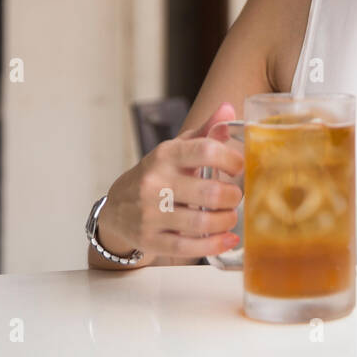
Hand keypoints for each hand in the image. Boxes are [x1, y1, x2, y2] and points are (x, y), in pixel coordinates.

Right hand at [98, 102, 244, 260]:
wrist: (116, 208)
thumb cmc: (157, 175)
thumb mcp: (176, 150)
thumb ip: (205, 132)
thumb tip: (228, 109)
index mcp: (165, 156)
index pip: (205, 150)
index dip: (232, 159)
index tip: (239, 167)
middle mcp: (155, 183)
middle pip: (209, 192)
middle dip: (233, 197)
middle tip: (236, 197)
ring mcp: (151, 214)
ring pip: (201, 222)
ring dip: (226, 221)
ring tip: (231, 216)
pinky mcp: (151, 240)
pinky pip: (188, 247)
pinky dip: (214, 244)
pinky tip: (228, 239)